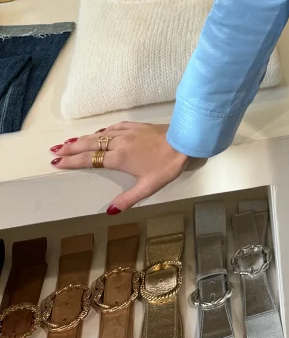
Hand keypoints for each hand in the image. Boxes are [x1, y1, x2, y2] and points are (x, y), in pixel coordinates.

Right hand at [49, 122, 188, 213]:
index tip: (56, 162)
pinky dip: (103, 130)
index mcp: (119, 158)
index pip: (90, 160)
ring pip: (100, 134)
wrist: (184, 141)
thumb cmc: (167, 166)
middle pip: (90, 144)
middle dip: (71, 148)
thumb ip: (128, 199)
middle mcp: (119, 143)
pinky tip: (100, 131)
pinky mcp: (137, 126)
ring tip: (69, 142)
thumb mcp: (149, 187)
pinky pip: (115, 127)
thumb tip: (110, 211)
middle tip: (55, 150)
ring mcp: (128, 132)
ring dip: (83, 138)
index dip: (72, 162)